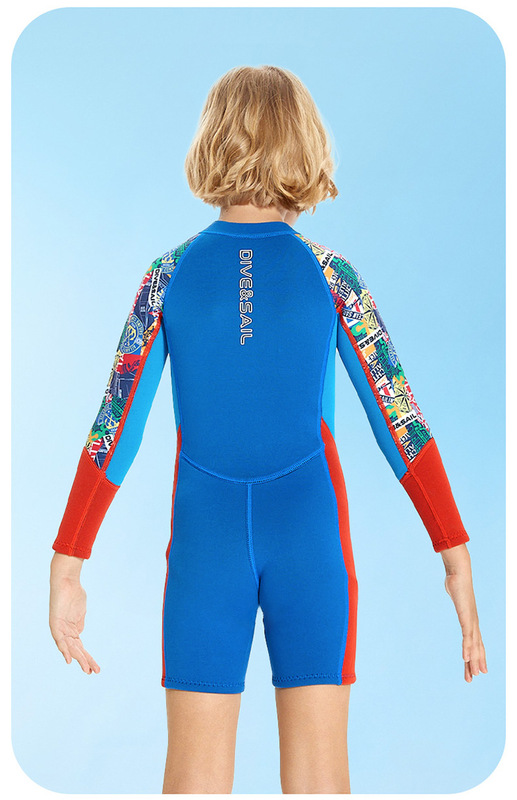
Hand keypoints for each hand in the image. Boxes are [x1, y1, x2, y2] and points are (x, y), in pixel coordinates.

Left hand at [49, 554, 99, 674]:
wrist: (66, 581)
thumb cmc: (74, 593)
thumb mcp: (80, 610)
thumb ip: (80, 622)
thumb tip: (80, 633)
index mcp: (72, 629)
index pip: (80, 647)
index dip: (87, 657)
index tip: (94, 668)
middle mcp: (65, 632)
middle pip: (76, 650)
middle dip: (85, 661)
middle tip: (93, 672)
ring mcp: (60, 629)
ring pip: (70, 648)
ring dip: (79, 659)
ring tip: (87, 669)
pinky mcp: (55, 624)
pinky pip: (60, 640)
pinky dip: (64, 650)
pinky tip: (69, 659)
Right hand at [441, 544, 486, 682]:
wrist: (459, 573)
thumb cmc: (457, 582)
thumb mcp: (455, 594)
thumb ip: (455, 595)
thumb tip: (452, 588)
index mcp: (471, 620)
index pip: (475, 642)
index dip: (477, 656)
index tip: (477, 668)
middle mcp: (474, 623)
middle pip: (477, 647)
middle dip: (476, 663)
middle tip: (474, 678)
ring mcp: (471, 621)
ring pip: (474, 645)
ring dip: (473, 660)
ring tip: (474, 674)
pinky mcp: (466, 617)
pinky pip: (467, 636)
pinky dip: (467, 648)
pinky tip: (465, 658)